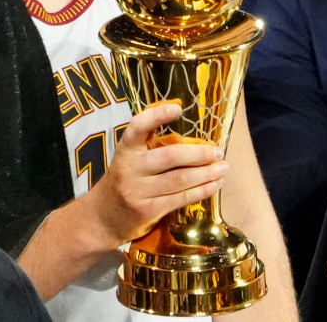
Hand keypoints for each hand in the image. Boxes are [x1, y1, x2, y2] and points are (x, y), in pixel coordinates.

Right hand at [81, 102, 228, 247]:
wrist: (102, 218)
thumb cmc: (124, 181)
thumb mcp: (129, 158)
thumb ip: (150, 144)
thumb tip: (189, 130)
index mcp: (125, 150)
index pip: (137, 128)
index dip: (156, 115)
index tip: (177, 108)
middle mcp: (130, 169)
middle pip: (171, 157)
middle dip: (199, 154)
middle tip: (218, 151)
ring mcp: (138, 191)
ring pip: (180, 179)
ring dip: (207, 173)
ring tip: (223, 168)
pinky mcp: (148, 210)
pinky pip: (181, 198)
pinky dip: (202, 190)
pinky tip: (215, 184)